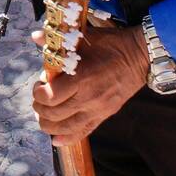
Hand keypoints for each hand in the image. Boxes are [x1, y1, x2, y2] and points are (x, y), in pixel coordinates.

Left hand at [31, 22, 149, 145]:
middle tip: (39, 98)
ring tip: (44, 115)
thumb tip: (35, 36)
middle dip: (40, 108)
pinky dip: (67, 138)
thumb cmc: (112, 45)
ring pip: (66, 128)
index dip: (38, 94)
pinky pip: (84, 133)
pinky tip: (56, 139)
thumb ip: (58, 38)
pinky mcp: (105, 115)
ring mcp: (98, 110)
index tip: (39, 85)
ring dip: (49, 125)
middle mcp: (89, 98)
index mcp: (82, 78)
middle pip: (54, 115)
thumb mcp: (85, 37)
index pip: (51, 96)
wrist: (140, 57)